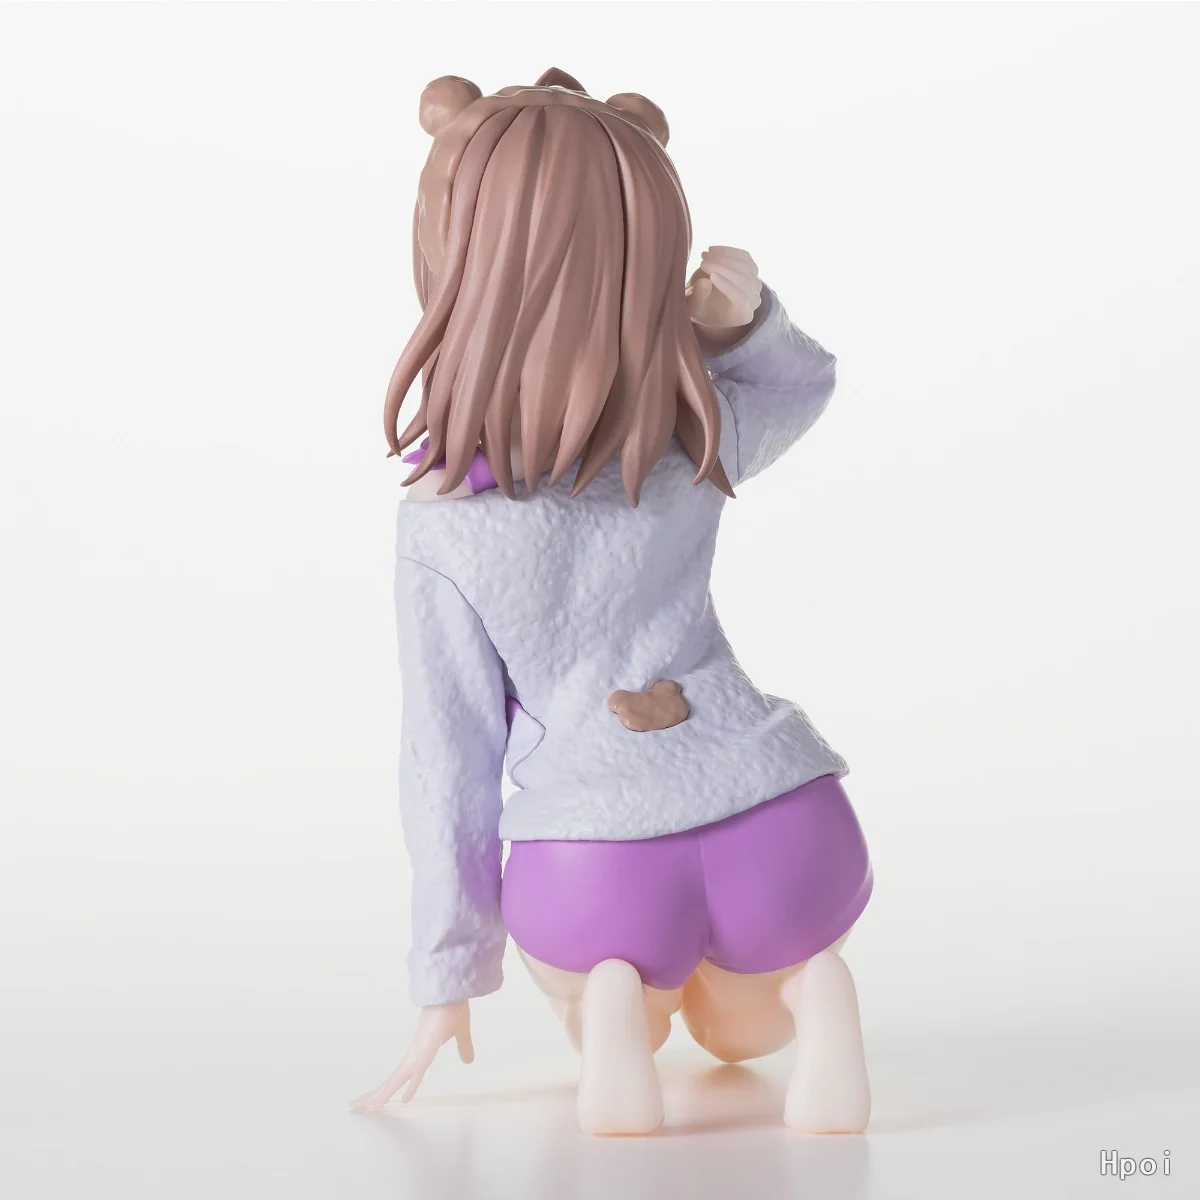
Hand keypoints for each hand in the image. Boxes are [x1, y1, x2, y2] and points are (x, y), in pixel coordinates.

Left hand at [350, 1001, 473, 1112]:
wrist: (454, 990)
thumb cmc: (454, 1008)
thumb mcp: (460, 1034)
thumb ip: (463, 1047)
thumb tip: (468, 1060)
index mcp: (418, 1052)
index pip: (398, 1075)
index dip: (385, 1088)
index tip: (371, 1099)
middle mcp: (414, 1054)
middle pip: (391, 1079)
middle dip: (374, 1094)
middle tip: (354, 1108)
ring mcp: (419, 1051)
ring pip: (397, 1078)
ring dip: (383, 1094)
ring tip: (366, 1109)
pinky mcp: (427, 1047)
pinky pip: (419, 1071)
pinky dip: (412, 1086)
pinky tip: (405, 1100)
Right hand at [686, 246, 762, 339]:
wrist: (710, 305)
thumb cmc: (702, 311)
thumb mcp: (694, 309)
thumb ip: (698, 298)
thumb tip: (704, 282)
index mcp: (743, 315)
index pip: (740, 298)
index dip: (727, 286)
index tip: (710, 276)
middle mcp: (754, 300)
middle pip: (743, 280)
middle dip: (722, 268)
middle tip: (702, 262)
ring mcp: (755, 284)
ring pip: (745, 266)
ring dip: (723, 257)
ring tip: (704, 255)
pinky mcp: (753, 270)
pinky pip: (744, 257)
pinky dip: (728, 251)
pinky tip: (713, 250)